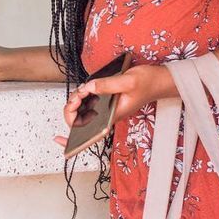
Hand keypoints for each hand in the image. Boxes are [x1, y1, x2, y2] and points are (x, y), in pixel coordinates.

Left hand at [53, 64, 173, 148]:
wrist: (160, 80)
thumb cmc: (148, 83)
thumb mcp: (128, 81)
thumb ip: (107, 85)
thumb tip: (88, 88)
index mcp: (113, 117)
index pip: (89, 134)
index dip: (71, 138)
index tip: (59, 138)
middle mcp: (108, 115)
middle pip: (81, 120)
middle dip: (72, 109)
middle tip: (79, 96)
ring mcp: (107, 108)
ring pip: (84, 109)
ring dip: (78, 100)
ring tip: (83, 91)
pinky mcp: (107, 100)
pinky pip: (90, 101)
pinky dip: (84, 95)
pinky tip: (85, 90)